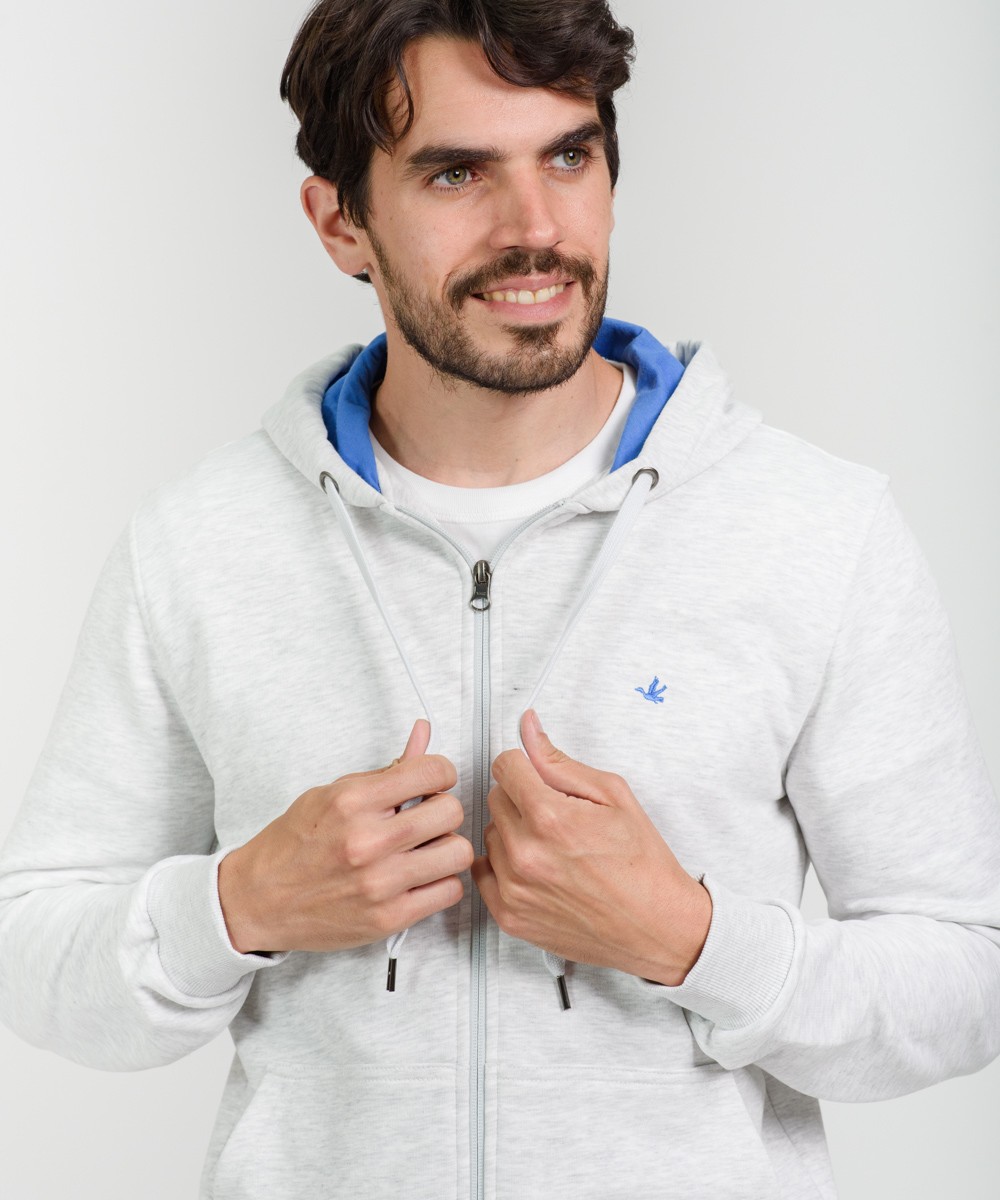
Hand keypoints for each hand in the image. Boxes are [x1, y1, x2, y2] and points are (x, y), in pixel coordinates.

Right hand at [218, 719, 472, 953]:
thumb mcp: (332, 794)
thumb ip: (385, 771)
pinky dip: (440, 881)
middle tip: (425, 818)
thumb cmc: (294, 844)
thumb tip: (424, 734)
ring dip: (446, 847)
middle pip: (451, 811)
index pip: (432, 772)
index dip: (440, 773)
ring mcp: (380, 883)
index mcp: (352, 802)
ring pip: (458, 852)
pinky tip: (419, 876)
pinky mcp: (389, 918)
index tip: (433, 782)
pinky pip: (449, 891)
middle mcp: (368, 841)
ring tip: (424, 849)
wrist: (258, 900)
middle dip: (443, 810)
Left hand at [471, 711, 711, 985]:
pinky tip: (538, 870)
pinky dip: (505, 867)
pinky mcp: (509, 916)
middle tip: (558, 818)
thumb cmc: (642, 863)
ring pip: (491, 835)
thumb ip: (560, 761)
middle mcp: (525, 854)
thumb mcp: (612, 796)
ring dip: (514, 833)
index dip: (525, 767)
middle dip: (522, 799)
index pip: (505, 766)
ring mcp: (514, 889)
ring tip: (554, 848)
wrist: (658, 926)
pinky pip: (484, 872)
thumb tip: (528, 728)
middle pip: (496, 798)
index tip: (540, 779)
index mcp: (550, 818)